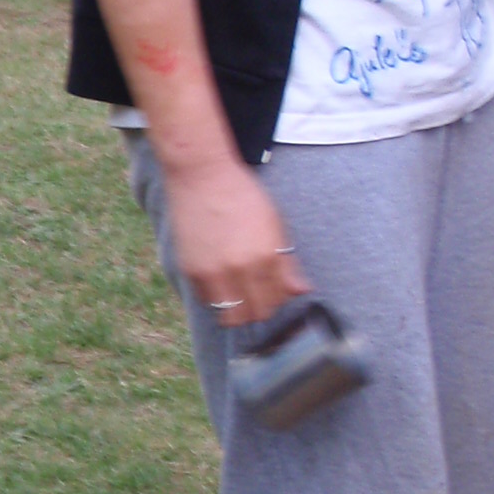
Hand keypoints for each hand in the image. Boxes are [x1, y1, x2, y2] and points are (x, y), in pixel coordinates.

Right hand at [164, 153, 308, 328]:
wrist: (202, 176)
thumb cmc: (242, 195)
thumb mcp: (274, 225)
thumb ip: (287, 263)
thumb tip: (302, 292)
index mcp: (266, 257)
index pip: (275, 301)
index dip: (277, 300)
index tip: (274, 290)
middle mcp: (240, 269)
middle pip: (254, 314)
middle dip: (259, 308)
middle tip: (258, 292)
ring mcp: (213, 272)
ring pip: (229, 316)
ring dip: (237, 309)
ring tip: (238, 291)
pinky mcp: (191, 271)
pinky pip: (207, 301)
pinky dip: (216, 296)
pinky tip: (220, 278)